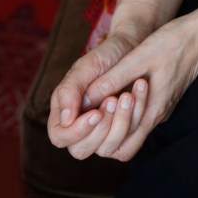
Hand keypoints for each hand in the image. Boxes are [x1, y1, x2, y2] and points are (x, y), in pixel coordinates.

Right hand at [48, 28, 146, 155]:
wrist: (133, 48)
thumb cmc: (105, 55)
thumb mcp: (84, 67)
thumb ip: (69, 91)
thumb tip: (65, 121)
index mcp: (65, 112)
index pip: (60, 137)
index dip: (76, 131)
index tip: (96, 113)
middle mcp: (81, 127)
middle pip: (80, 150)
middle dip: (100, 129)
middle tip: (113, 99)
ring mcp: (102, 132)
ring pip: (105, 149)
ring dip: (119, 126)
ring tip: (127, 96)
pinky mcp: (123, 133)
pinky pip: (126, 146)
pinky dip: (134, 127)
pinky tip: (138, 103)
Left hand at [50, 9, 197, 161]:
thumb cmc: (174, 42)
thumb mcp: (139, 57)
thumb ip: (113, 79)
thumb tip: (84, 99)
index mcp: (153, 110)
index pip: (122, 146)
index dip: (103, 136)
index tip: (95, 110)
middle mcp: (157, 115)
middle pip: (125, 144)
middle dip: (106, 131)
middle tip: (99, 104)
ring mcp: (161, 107)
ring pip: (131, 131)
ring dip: (115, 120)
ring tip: (107, 95)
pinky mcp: (163, 98)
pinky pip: (139, 116)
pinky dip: (124, 110)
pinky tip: (117, 90)